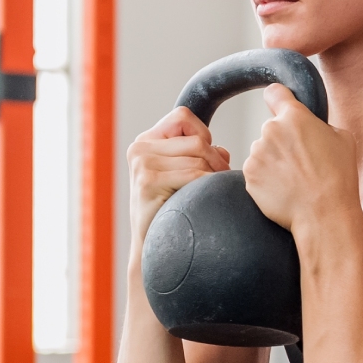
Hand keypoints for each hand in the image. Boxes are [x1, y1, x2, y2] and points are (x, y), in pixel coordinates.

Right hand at [128, 107, 229, 239]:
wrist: (151, 246)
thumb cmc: (171, 210)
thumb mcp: (182, 176)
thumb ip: (199, 157)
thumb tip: (223, 151)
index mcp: (146, 141)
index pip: (183, 117)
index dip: (203, 133)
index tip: (208, 158)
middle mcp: (140, 148)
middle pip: (196, 140)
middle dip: (216, 161)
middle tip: (222, 180)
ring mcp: (142, 163)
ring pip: (198, 157)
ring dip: (214, 175)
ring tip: (213, 191)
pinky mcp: (148, 181)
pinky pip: (193, 175)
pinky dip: (207, 185)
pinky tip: (206, 198)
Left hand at [241, 84, 360, 240]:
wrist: (324, 214)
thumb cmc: (339, 178)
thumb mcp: (343, 139)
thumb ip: (320, 125)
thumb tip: (312, 126)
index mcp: (294, 117)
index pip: (275, 93)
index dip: (278, 100)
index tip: (279, 106)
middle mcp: (271, 130)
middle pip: (272, 129)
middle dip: (282, 142)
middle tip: (302, 162)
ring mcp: (257, 153)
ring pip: (263, 152)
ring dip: (274, 162)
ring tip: (295, 180)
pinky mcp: (249, 175)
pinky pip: (256, 172)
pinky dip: (267, 180)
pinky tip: (285, 190)